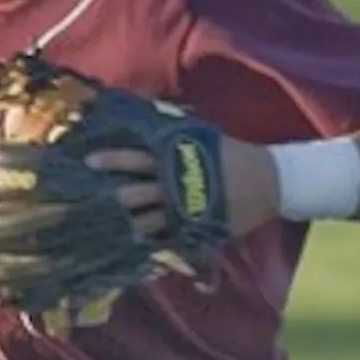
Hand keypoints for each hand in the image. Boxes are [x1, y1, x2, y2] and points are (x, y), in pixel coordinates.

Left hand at [86, 137, 279, 240]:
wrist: (271, 180)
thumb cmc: (235, 154)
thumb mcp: (204, 136)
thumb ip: (176, 131)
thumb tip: (151, 111)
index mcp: (178, 158)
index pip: (137, 158)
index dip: (113, 160)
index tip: (89, 162)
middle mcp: (177, 184)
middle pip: (138, 191)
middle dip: (113, 197)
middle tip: (89, 203)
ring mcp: (187, 209)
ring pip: (150, 220)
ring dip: (129, 225)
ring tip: (108, 232)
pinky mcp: (199, 228)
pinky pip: (171, 239)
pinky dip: (154, 242)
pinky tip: (138, 247)